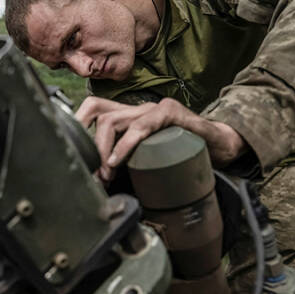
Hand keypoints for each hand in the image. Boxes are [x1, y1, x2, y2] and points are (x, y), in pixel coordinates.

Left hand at [75, 96, 246, 182]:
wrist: (222, 146)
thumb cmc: (183, 154)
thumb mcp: (148, 158)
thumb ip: (127, 162)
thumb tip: (99, 185)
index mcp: (130, 116)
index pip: (93, 109)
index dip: (76, 125)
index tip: (72, 154)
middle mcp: (138, 108)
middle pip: (97, 113)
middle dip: (87, 144)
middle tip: (92, 174)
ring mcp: (154, 109)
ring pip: (113, 119)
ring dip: (102, 149)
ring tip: (106, 173)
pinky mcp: (171, 114)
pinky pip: (142, 125)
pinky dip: (126, 144)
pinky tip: (117, 161)